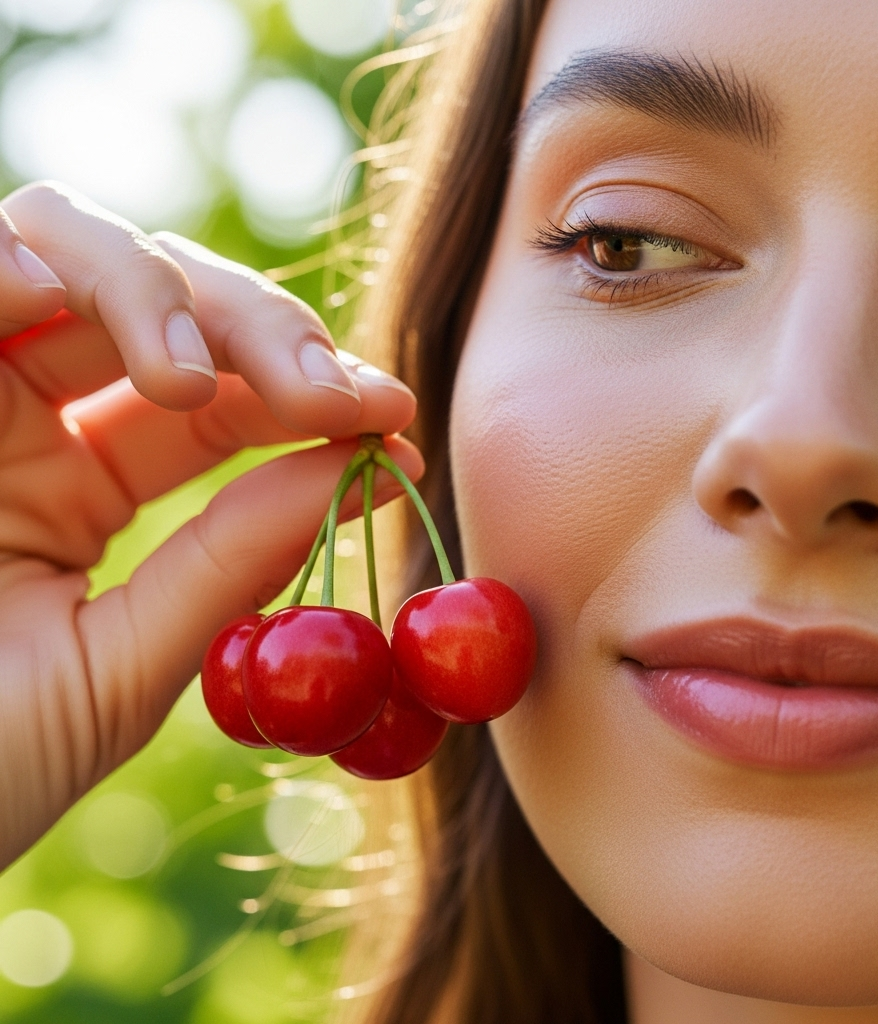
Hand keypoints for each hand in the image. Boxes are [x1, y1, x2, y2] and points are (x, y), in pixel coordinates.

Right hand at [0, 182, 422, 867]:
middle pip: (163, 299)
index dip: (311, 389)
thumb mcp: (118, 668)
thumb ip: (231, 561)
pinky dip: (2, 267)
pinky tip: (48, 296)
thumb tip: (368, 469)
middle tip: (323, 391)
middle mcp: (20, 418)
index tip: (392, 417)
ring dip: (148, 289)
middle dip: (258, 328)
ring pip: (62, 246)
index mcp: (80, 485)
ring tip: (186, 379)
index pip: (222, 397)